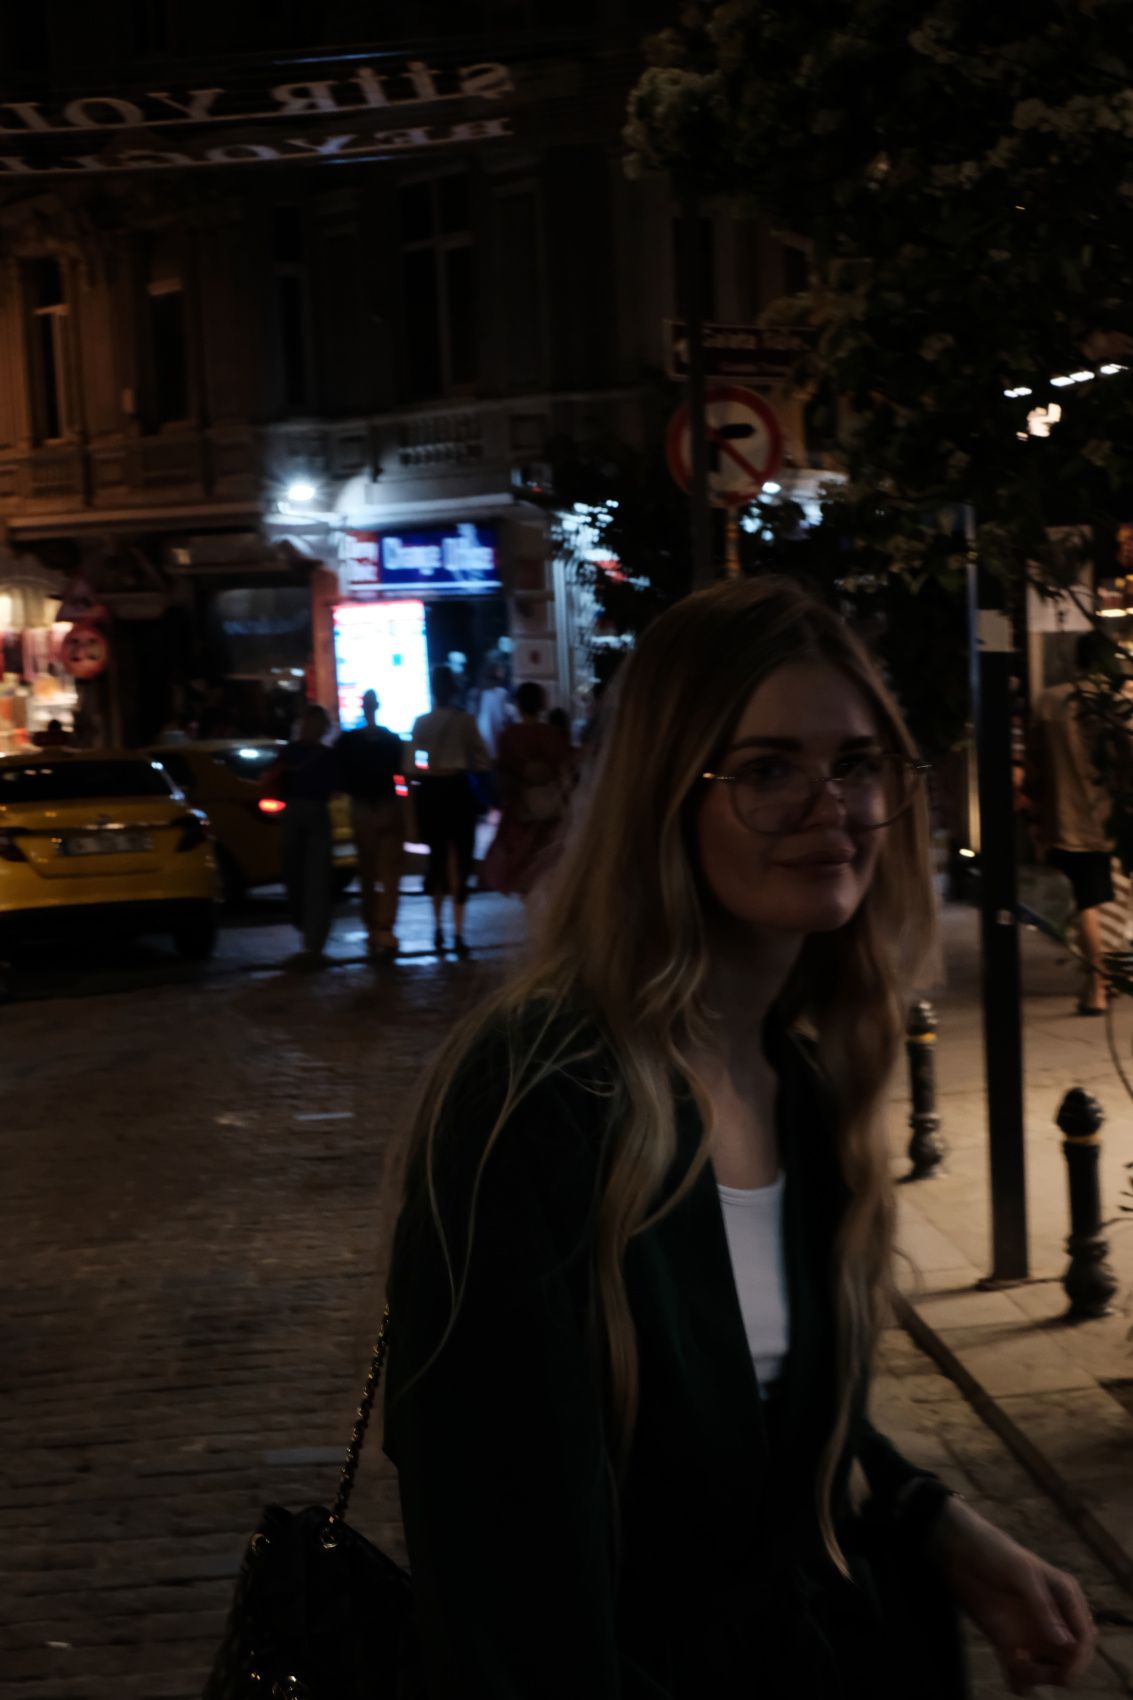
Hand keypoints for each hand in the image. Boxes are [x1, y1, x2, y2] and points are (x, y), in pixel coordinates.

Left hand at [928, 1497, 1094, 1693]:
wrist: (960, 1553)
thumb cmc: (996, 1553)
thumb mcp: (1021, 1573)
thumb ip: (1043, 1606)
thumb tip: (1066, 1644)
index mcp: (1065, 1598)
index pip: (1085, 1637)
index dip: (1080, 1658)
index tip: (1064, 1673)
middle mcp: (1053, 1619)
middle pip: (1072, 1660)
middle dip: (1061, 1672)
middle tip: (1035, 1669)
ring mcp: (1033, 1633)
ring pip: (1050, 1671)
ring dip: (1039, 1677)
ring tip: (1016, 1663)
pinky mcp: (1011, 1643)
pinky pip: (1022, 1676)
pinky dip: (1020, 1680)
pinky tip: (1007, 1663)